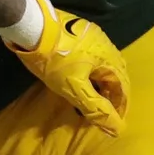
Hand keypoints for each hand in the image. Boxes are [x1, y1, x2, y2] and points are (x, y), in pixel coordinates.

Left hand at [7, 0, 128, 136]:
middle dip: (111, 94)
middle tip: (104, 110)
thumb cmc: (54, 59)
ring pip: (103, 64)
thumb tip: (117, 128)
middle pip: (115, 74)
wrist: (31, 26)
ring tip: (92, 96)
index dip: (120, 106)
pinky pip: (91, 56)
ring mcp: (91, 35)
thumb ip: (95, 107)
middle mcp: (106, 44)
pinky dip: (90, 71)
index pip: (123, 86)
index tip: (114, 122)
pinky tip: (80, 76)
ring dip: (100, 82)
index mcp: (109, 58)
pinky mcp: (77, 31)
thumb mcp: (74, 87)